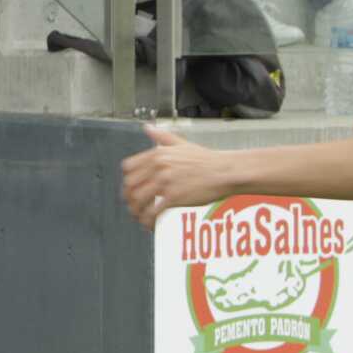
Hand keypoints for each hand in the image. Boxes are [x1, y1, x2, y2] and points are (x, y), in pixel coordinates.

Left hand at [120, 125, 234, 228]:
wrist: (225, 172)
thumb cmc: (206, 160)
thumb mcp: (181, 143)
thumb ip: (161, 136)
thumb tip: (147, 128)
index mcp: (157, 154)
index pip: (127, 167)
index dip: (127, 179)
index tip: (130, 187)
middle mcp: (158, 167)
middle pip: (129, 185)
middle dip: (128, 197)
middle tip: (133, 204)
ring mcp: (166, 182)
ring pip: (138, 200)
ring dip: (136, 211)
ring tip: (140, 216)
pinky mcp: (174, 198)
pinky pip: (153, 212)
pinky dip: (148, 221)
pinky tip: (150, 224)